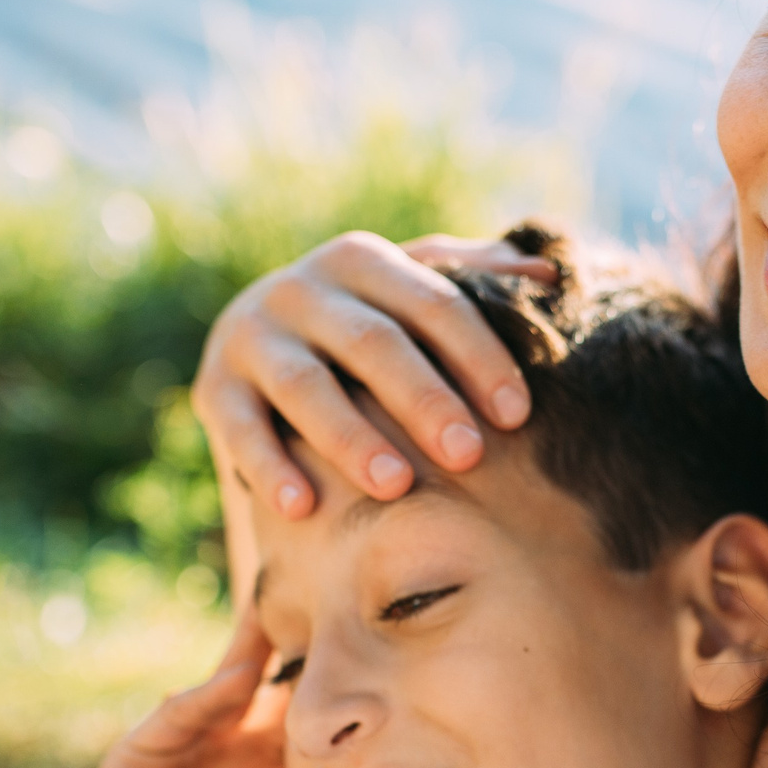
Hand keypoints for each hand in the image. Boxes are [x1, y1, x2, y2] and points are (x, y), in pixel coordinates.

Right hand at [52, 618, 341, 767]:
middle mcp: (227, 754)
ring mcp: (182, 753)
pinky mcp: (136, 761)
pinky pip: (174, 718)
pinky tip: (236, 676)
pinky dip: (203, 696)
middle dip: (304, 648)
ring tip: (294, 608)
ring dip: (255, 650)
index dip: (345, 692)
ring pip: (225, 688)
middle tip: (348, 594)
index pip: (311, 722)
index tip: (394, 649)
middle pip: (271, 690)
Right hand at [192, 230, 557, 518]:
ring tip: (394, 486)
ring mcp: (253, 335)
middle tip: (469, 455)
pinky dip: (269, 466)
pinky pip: (240, 428)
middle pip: (373, 343)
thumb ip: (478, 285)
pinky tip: (302, 507)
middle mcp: (303, 288)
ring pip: (305, 385)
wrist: (262, 345)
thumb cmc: (371, 330)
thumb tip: (552, 278)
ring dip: (350, 436)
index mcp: (365, 260)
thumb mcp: (415, 298)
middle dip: (424, 400)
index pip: (433, 304)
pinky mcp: (214, 386)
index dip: (479, 357)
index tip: (517, 415)